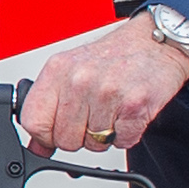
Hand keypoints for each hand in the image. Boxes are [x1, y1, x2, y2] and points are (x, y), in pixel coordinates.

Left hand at [22, 21, 188, 152]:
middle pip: (64, 140)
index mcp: (58, 70)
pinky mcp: (134, 106)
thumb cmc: (114, 55)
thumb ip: (48, 106)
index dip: (45, 135)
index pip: (33, 122)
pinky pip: (122, 141)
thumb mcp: (71, 70)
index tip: (55, 130)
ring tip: (112, 108)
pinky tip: (127, 112)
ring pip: (94, 144)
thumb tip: (37, 146)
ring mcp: (107, 93)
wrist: (155, 42)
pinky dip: (126, 134)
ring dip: (105, 134)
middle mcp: (80, 80)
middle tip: (93, 113)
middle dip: (79, 135)